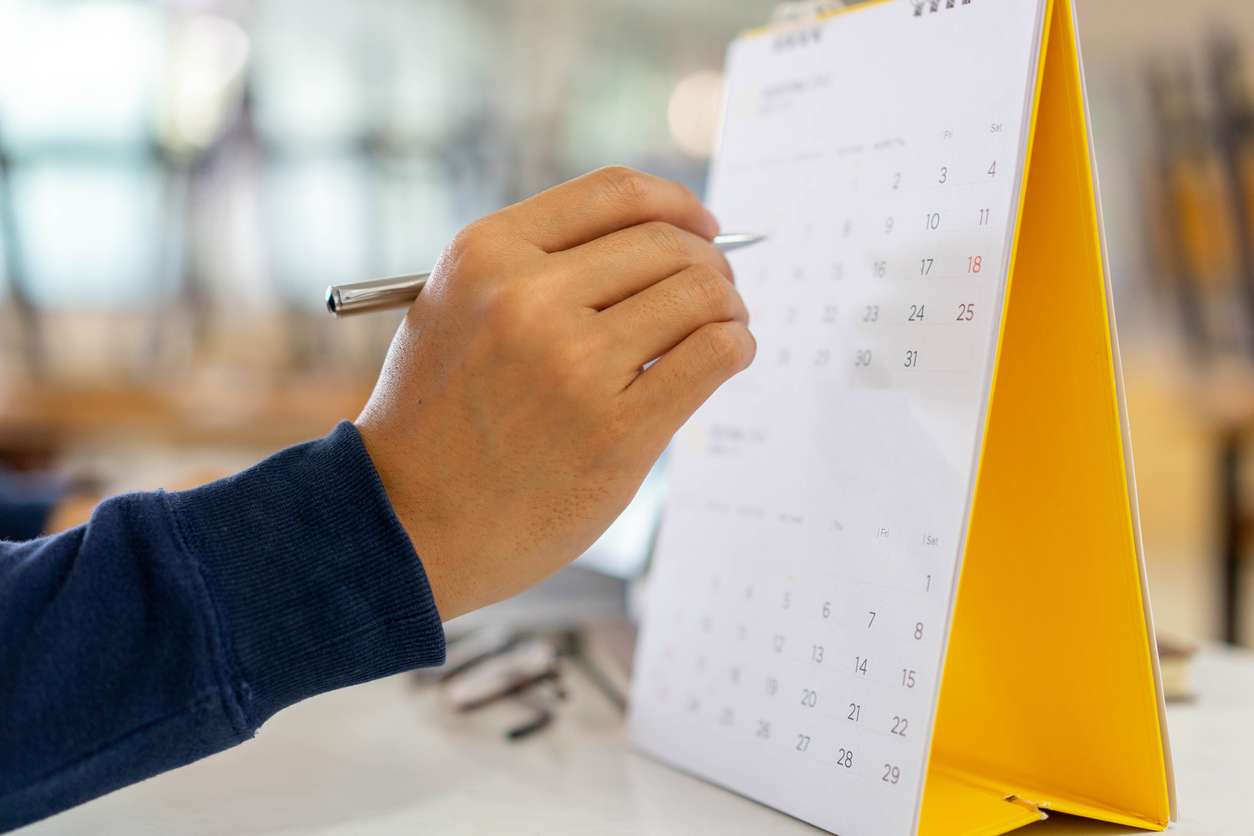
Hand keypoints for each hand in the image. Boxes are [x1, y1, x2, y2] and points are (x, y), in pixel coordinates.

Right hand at [356, 167, 754, 619]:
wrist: (408, 523)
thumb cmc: (439, 418)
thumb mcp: (456, 309)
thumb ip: (534, 267)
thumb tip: (655, 239)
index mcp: (485, 254)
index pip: (614, 193)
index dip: (676, 205)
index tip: (702, 227)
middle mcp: (528, 297)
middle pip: (667, 245)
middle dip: (710, 262)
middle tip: (719, 291)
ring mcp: (573, 364)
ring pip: (700, 295)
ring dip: (729, 306)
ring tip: (725, 326)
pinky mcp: (615, 431)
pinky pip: (713, 354)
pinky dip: (736, 346)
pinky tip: (728, 357)